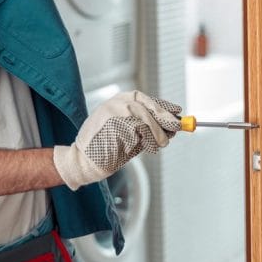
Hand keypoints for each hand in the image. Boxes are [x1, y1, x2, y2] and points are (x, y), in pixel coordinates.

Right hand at [53, 91, 181, 189]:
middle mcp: (116, 103)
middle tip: (177, 128)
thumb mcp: (129, 136)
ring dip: (158, 134)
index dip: (163, 106)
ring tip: (159, 145)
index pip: (144, 99)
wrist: (84, 162)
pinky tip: (146, 148)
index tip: (177, 112)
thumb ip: (147, 129)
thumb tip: (171, 127)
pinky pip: (141, 130)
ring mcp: (115, 111)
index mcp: (117, 102)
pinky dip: (149, 141)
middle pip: (148, 106)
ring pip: (147, 119)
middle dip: (165, 118)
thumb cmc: (106, 151)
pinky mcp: (117, 123)